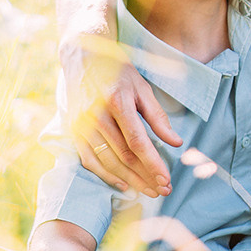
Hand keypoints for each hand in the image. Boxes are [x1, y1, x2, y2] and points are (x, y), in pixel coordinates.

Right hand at [62, 36, 178, 195]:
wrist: (81, 59)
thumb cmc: (118, 72)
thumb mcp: (142, 88)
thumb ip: (158, 117)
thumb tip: (176, 142)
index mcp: (116, 102)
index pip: (137, 141)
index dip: (152, 163)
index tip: (166, 179)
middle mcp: (96, 116)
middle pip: (123, 155)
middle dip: (145, 176)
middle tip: (163, 190)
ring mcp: (82, 125)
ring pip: (108, 161)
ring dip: (130, 179)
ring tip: (148, 191)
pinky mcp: (73, 131)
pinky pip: (89, 160)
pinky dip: (106, 175)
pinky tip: (123, 184)